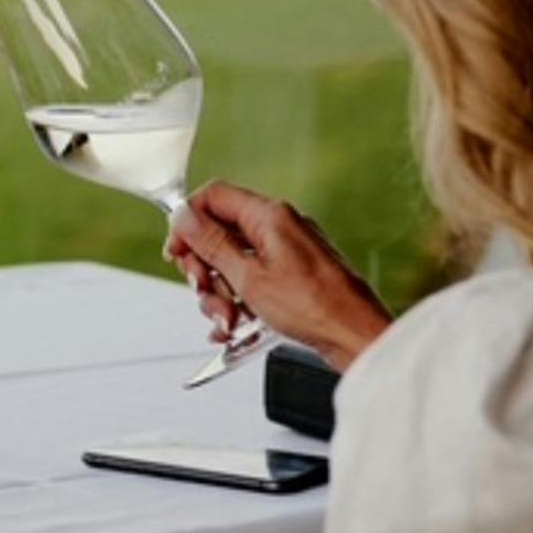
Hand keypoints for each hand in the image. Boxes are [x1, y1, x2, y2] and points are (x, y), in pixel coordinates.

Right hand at [166, 181, 391, 371]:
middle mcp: (279, 228)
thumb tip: (184, 216)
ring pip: (233, 264)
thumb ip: (211, 244)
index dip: (188, 222)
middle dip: (205, 269)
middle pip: (220, 234)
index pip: (214, 197)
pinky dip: (239, 305)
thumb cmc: (316, 306)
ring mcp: (286, 253)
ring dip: (221, 295)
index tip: (177, 252)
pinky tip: (235, 330)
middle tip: (204, 291)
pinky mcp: (291, 277)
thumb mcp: (248, 277)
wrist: (356, 335)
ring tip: (230, 321)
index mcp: (269, 216)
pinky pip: (252, 283)